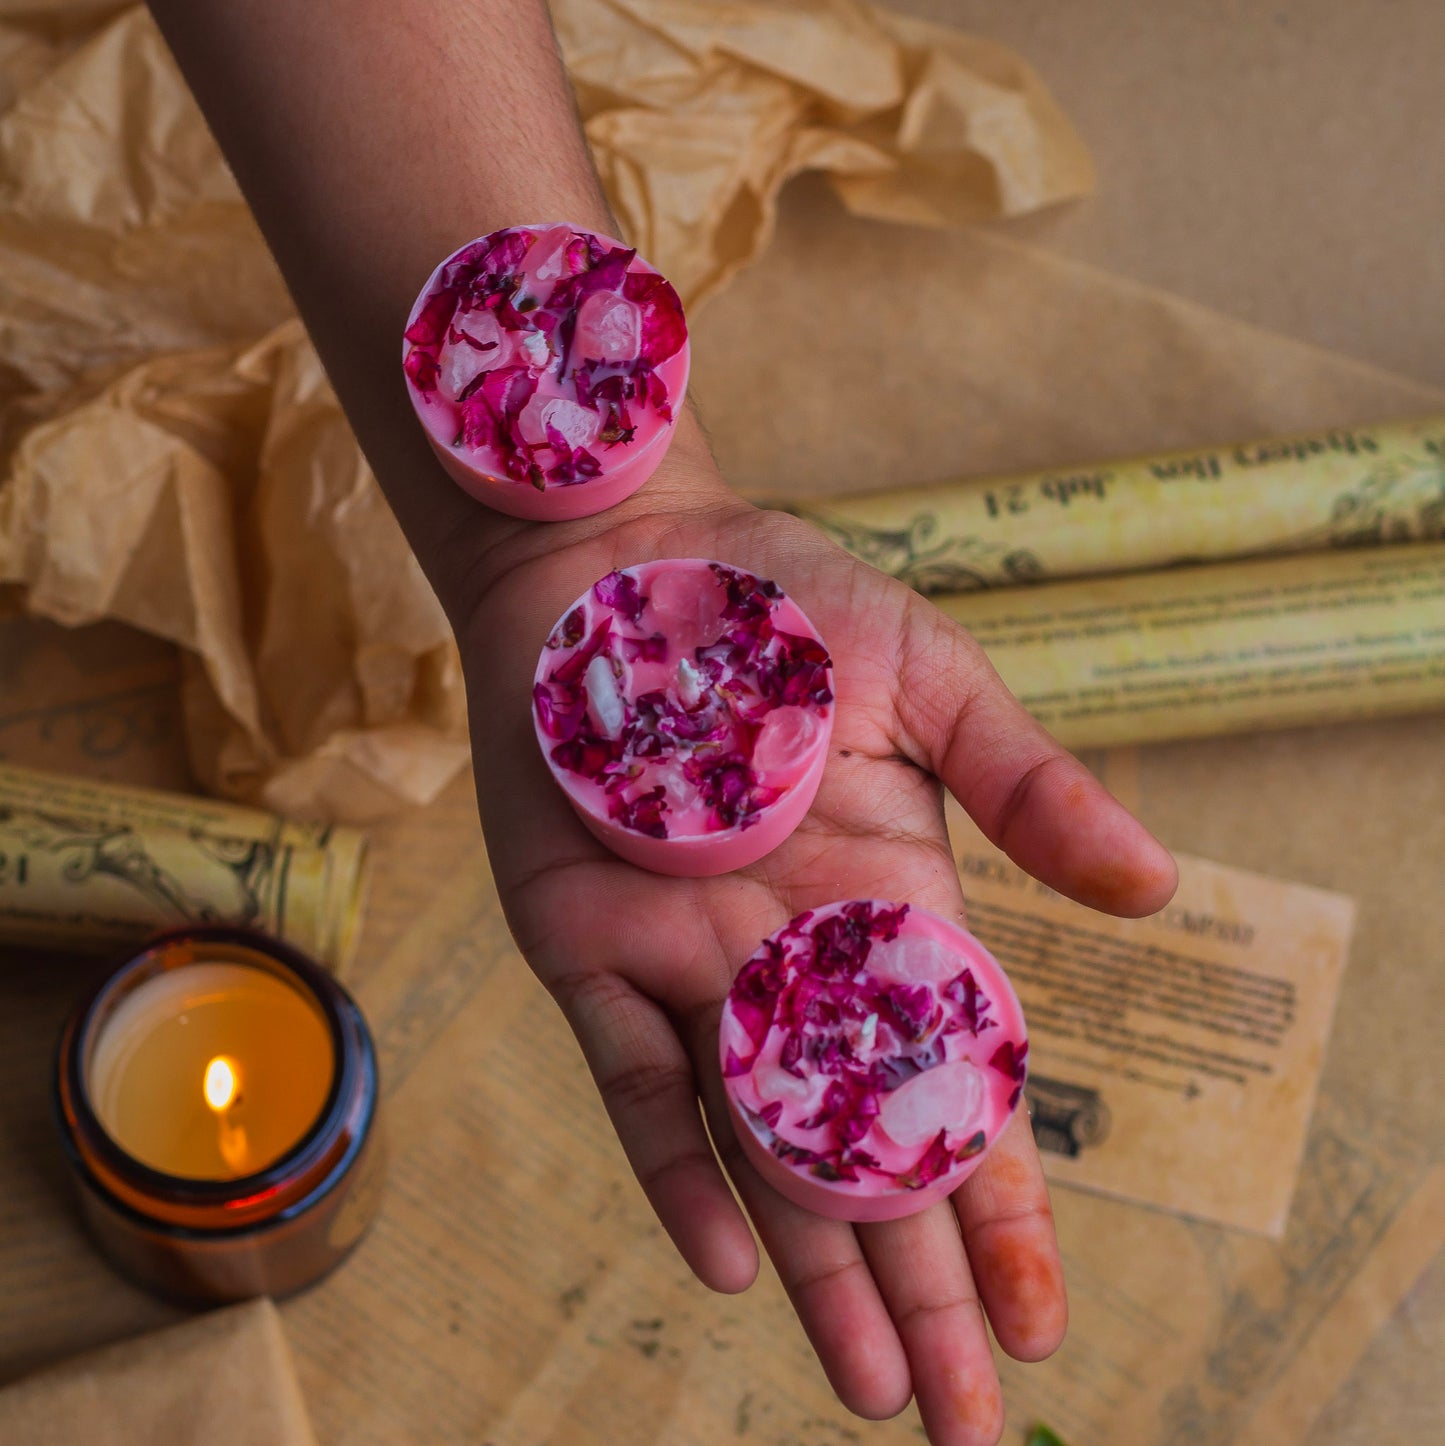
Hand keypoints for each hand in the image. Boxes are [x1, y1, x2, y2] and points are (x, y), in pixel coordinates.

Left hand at [454, 448, 1176, 1445]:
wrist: (621, 556)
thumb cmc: (784, 598)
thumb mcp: (935, 677)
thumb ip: (1030, 783)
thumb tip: (1154, 887)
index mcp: (893, 906)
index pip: (961, 1091)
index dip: (1002, 1209)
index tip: (1041, 1319)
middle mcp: (796, 963)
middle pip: (868, 1157)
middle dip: (921, 1288)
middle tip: (968, 1426)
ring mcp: (687, 966)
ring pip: (761, 1152)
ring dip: (817, 1270)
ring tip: (874, 1392)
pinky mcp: (585, 948)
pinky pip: (631, 1080)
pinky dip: (677, 1168)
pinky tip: (730, 1264)